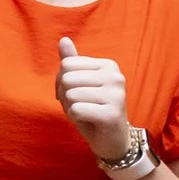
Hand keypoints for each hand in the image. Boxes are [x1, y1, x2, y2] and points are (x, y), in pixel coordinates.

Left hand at [56, 37, 132, 162]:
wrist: (112, 140)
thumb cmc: (92, 109)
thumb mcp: (79, 84)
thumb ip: (72, 63)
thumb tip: (63, 40)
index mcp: (108, 65)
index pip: (66, 65)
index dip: (61, 83)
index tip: (74, 94)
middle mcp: (115, 76)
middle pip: (67, 78)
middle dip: (65, 96)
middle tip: (80, 106)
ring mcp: (116, 95)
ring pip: (70, 95)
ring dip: (71, 108)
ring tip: (86, 113)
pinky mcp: (112, 113)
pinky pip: (76, 110)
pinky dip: (76, 119)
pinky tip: (90, 121)